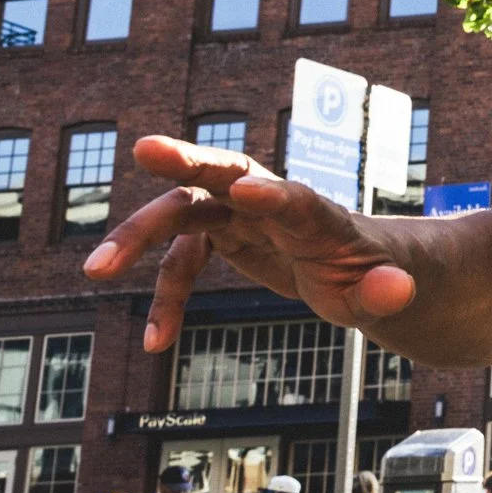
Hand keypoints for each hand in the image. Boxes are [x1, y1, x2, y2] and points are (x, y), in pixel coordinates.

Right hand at [82, 137, 418, 352]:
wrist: (368, 272)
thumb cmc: (383, 275)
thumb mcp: (394, 291)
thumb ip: (389, 291)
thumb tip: (396, 292)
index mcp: (322, 218)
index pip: (298, 200)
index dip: (274, 195)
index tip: (246, 188)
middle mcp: (276, 207)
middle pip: (226, 177)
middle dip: (188, 161)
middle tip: (145, 149)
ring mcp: (245, 218)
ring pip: (185, 214)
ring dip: (139, 237)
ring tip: (95, 271)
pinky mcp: (227, 238)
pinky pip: (183, 263)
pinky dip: (165, 299)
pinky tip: (155, 343)